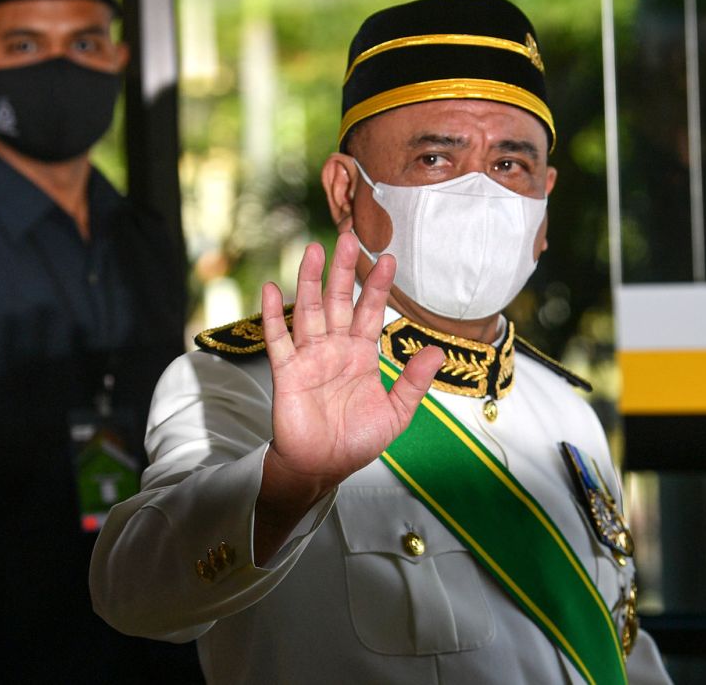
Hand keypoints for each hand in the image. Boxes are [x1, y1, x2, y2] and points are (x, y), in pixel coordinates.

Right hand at [254, 232, 441, 556]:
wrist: (323, 468)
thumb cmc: (357, 441)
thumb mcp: (397, 413)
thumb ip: (414, 382)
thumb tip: (436, 351)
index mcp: (362, 354)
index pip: (371, 311)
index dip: (378, 286)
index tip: (389, 258)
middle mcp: (335, 348)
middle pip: (339, 300)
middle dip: (345, 271)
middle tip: (351, 237)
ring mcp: (310, 356)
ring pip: (309, 310)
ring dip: (309, 280)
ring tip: (314, 249)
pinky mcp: (287, 371)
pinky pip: (279, 339)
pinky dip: (273, 315)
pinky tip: (270, 289)